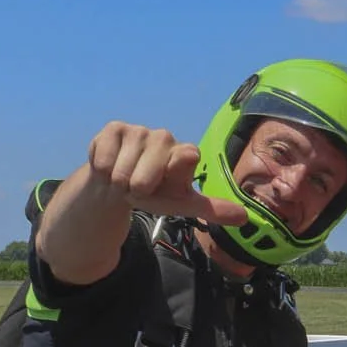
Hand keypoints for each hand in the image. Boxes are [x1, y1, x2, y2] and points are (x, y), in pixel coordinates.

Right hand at [86, 123, 247, 227]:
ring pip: (121, 174)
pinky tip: (111, 166)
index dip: (175, 168)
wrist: (119, 182)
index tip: (171, 174)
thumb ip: (210, 209)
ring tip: (126, 178)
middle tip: (140, 187)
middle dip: (137, 192)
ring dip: (119, 184)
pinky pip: (104, 162)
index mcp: (185, 154)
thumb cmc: (155, 192)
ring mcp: (138, 131)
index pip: (187, 157)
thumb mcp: (181, 204)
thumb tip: (243, 217)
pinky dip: (103, 173)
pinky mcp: (114, 129)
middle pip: (143, 179)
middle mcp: (164, 138)